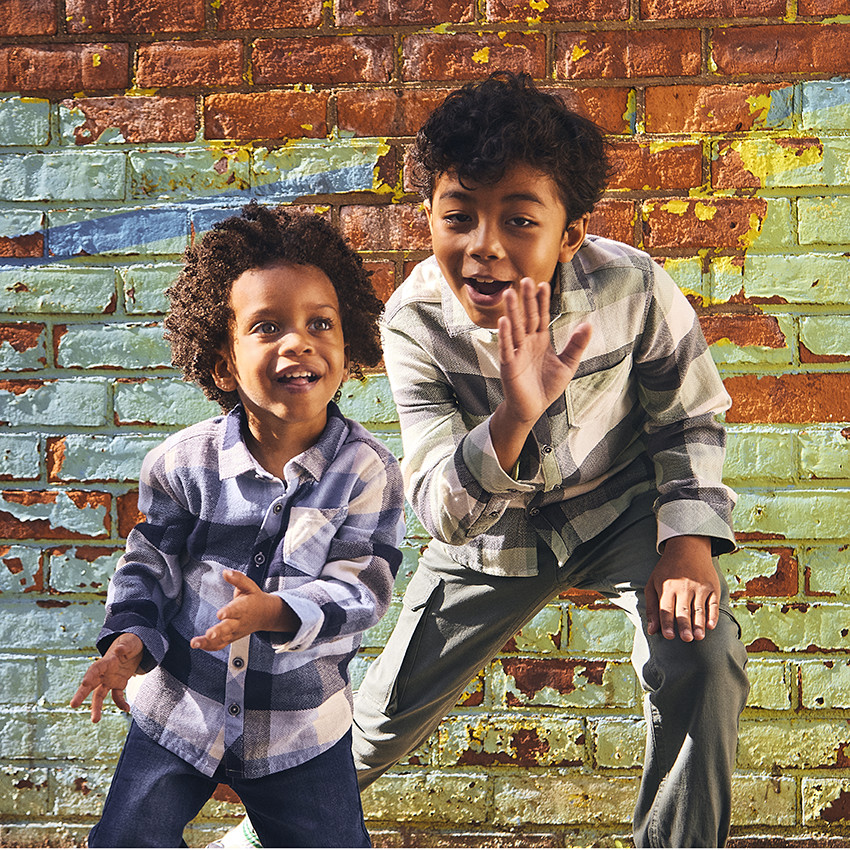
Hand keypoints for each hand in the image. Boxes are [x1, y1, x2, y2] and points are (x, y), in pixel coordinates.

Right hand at [70, 632, 143, 722]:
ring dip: (97, 707)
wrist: (134, 647)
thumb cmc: (130, 642)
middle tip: (73, 705)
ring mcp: (110, 679)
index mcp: (106, 661)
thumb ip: (125, 646)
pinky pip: (117, 696)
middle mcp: (104, 673)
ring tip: (95, 721)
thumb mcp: (130, 642)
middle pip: (90, 684)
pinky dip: (121, 703)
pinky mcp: (118, 684)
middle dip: (81, 694)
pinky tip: (127, 709)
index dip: (90, 675)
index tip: (84, 682)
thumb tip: (119, 650)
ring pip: (99, 695)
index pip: (95, 669)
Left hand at [190, 570, 294, 651]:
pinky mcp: (231, 637)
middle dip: (219, 631)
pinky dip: (210, 647)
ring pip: (222, 639)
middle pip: (229, 628)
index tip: (220, 614)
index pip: (236, 610)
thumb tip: (225, 572)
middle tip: (209, 634)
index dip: (229, 612)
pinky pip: (220, 645)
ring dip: (208, 642)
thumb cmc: (254, 598)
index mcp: (244, 608)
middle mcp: (239, 622)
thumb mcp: (249, 586)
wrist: (265, 615)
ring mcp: (235, 632)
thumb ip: (238, 579)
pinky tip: (199, 645)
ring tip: (195, 643)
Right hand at [491, 278, 591, 470]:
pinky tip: (504, 321)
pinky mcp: (508, 365)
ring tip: (510, 293)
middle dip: (526, 299)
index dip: (541, 301)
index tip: (543, 284)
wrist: (532, 409)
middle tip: (525, 279)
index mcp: (541, 340)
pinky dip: (505, 335)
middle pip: (527, 317)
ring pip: (514, 328)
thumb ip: (576, 345)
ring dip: (512, 311)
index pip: (541, 316)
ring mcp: (516, 352)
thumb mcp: (567, 364)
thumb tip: (588, 324)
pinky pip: (506, 347)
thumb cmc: (547, 386)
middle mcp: (527, 343)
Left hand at [645, 536, 718, 641]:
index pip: (666, 608)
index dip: (667, 623)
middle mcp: (683, 587)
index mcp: (667, 587)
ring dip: (699, 624)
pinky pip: (713, 604)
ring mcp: (699, 587)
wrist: (688, 549)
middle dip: (684, 625)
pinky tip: (710, 626)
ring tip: (699, 637)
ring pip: (699, 609)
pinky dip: (713, 615)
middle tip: (686, 639)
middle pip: (683, 610)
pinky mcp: (712, 587)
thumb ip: (652, 608)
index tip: (668, 636)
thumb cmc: (667, 571)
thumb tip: (652, 631)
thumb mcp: (653, 584)